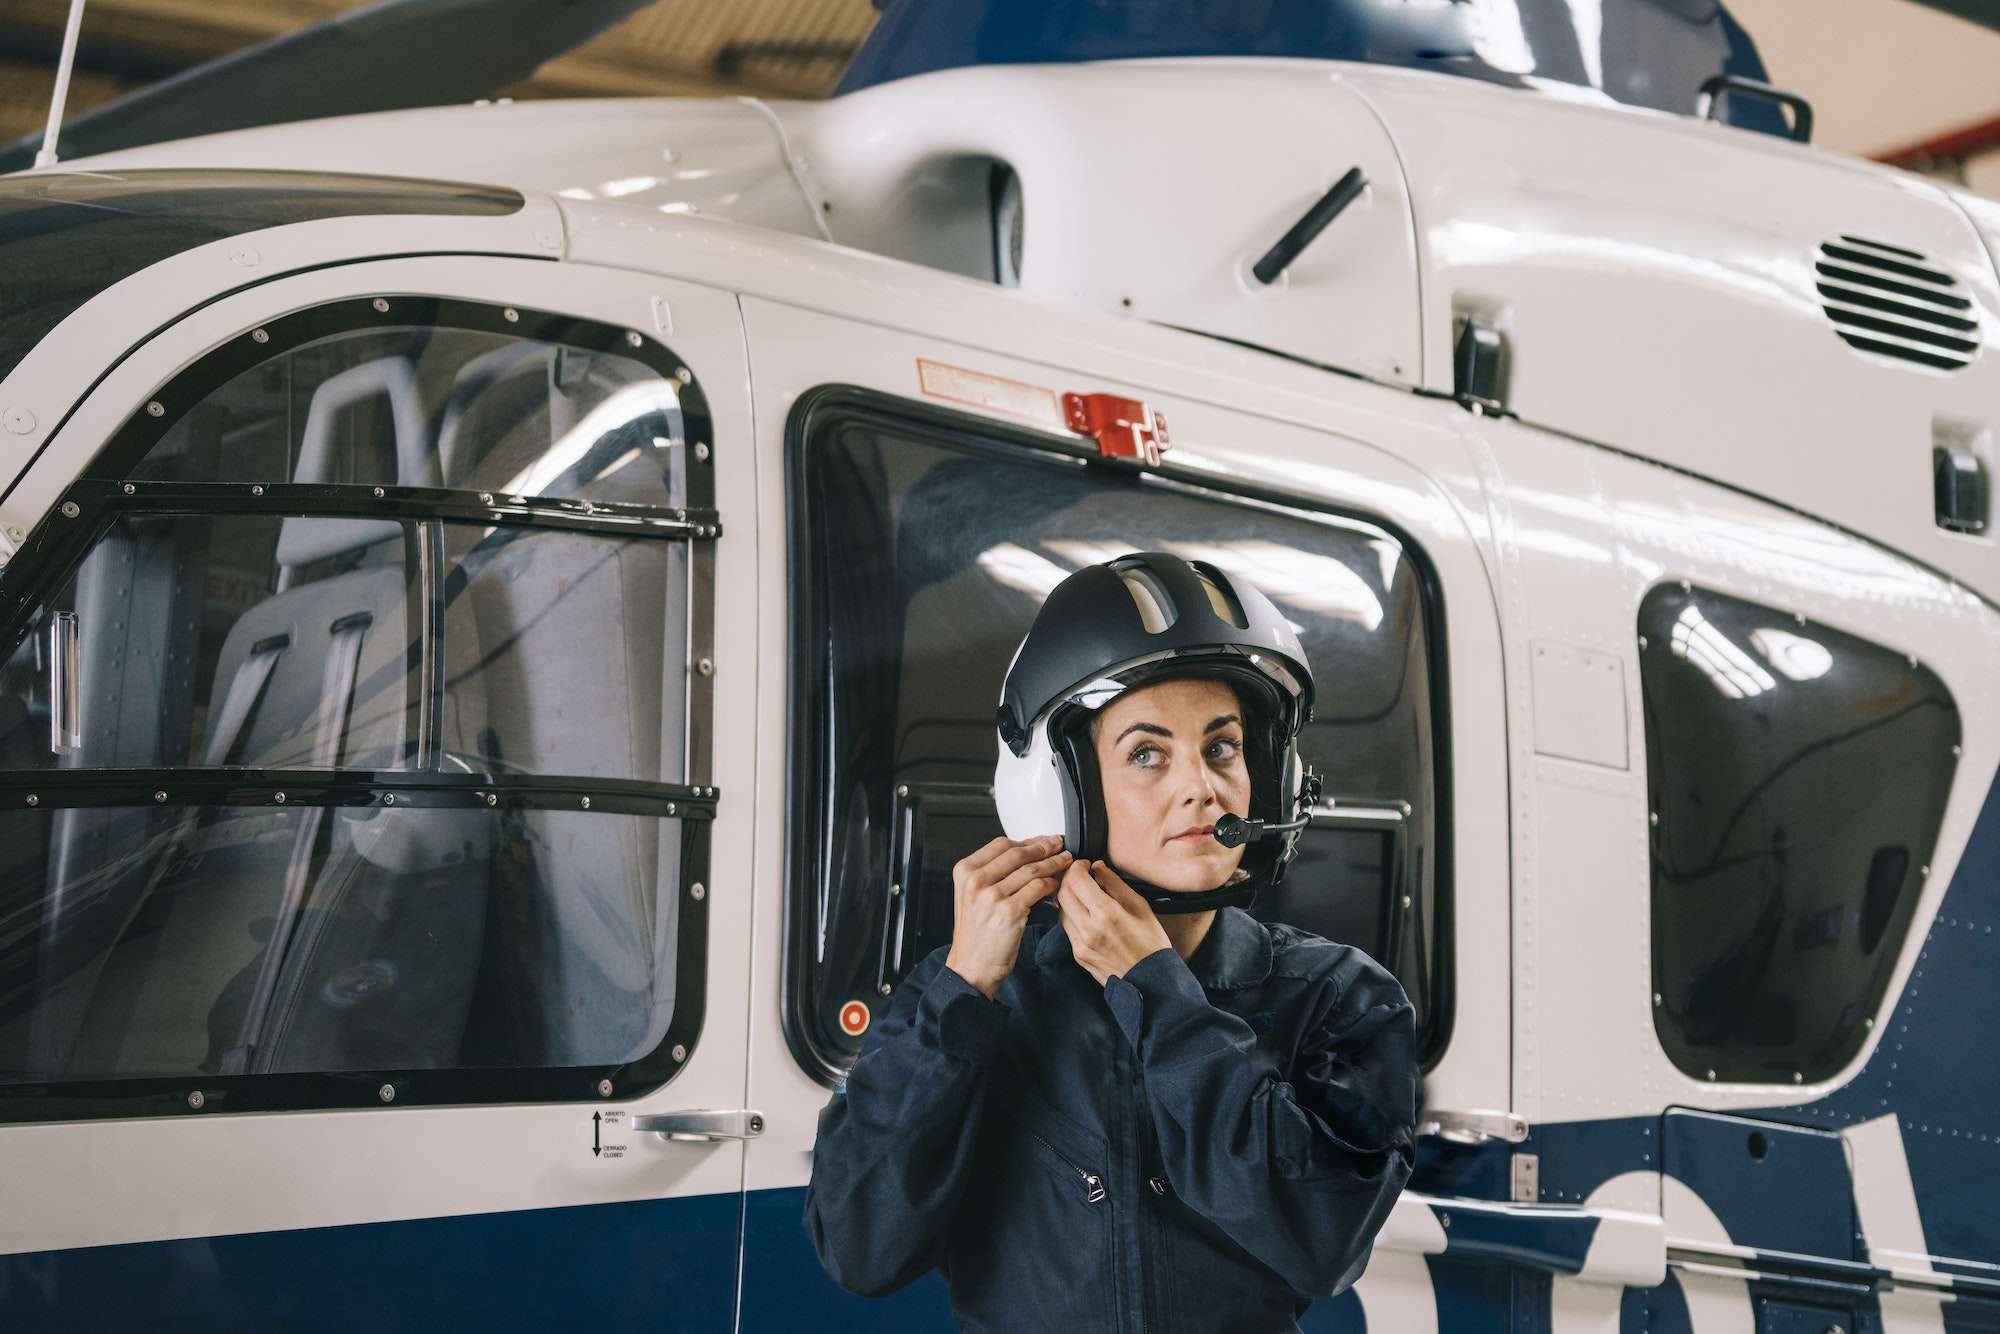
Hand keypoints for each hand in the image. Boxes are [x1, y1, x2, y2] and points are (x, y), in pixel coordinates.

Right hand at [945, 834, 1070, 999]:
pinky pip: (1037, 888)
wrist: (971, 965)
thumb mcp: (972, 895)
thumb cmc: (976, 933)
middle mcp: (976, 881)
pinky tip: (1057, 884)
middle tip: (1060, 845)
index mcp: (965, 872)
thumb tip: (1025, 851)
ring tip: (1065, 861)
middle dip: (1043, 847)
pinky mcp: (1009, 912)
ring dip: (1053, 863)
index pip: (1001, 844)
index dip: (1027, 840)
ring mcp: (992, 896)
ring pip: (1031, 870)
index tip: (1042, 840)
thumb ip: (991, 873)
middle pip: (1018, 854)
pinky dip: (1051, 884)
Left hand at [1056, 860, 1171, 986]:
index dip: (1078, 866)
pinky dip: (1071, 914)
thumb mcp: (1140, 906)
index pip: (1076, 880)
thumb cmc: (1151, 944)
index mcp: (1106, 913)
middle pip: (1063, 892)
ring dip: (1068, 896)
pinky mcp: (1078, 954)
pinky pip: (1067, 927)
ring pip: (1061, 909)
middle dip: (1069, 879)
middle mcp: (1088, 928)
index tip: (1085, 865)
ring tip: (1083, 894)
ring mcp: (1080, 943)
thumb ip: (1115, 884)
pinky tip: (1084, 913)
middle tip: (1080, 875)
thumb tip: (1098, 868)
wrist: (1150, 980)